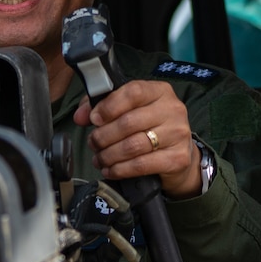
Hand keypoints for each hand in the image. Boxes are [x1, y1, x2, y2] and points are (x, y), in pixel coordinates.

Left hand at [75, 80, 199, 198]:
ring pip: (132, 146)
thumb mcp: (131, 109)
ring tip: (99, 158)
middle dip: (103, 136)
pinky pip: (141, 165)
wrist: (179, 152)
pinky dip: (120, 169)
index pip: (133, 92)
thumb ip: (103, 106)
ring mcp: (178, 134)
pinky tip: (110, 170)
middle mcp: (172, 110)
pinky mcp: (178, 158)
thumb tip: (81, 116)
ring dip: (109, 155)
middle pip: (128, 122)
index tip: (94, 118)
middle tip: (93, 143)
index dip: (109, 106)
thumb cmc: (151, 127)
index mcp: (160, 91)